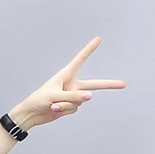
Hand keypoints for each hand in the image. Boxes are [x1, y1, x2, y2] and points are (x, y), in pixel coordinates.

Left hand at [10, 36, 125, 128]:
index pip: (80, 59)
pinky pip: (73, 109)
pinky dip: (64, 111)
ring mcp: (72, 96)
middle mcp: (72, 84)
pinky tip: (55, 109)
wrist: (31, 114)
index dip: (90, 49)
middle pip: (94, 85)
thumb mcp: (55, 96)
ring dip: (66, 104)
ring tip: (54, 104)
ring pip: (79, 102)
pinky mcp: (70, 106)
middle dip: (109, 85)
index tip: (98, 39)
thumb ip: (73, 97)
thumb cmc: (39, 100)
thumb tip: (90, 98)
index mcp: (66, 75)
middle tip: (123, 84)